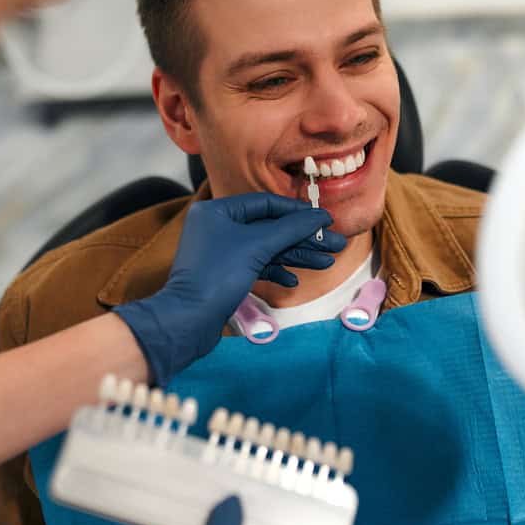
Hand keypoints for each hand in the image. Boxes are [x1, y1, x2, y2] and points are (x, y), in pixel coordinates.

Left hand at [115, 192, 343, 385]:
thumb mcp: (257, 246)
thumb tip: (320, 216)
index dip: (298, 212)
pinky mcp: (225, 275)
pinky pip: (257, 266)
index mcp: (218, 211)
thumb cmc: (217, 276)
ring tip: (326, 262)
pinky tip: (293, 281)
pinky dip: (276, 271)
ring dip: (296, 256)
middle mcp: (218, 227)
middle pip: (270, 228)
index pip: (266, 204)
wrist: (188, 321)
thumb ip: (291, 229)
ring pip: (266, 249)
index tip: (325, 220)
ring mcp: (222, 253)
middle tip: (336, 246)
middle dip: (303, 238)